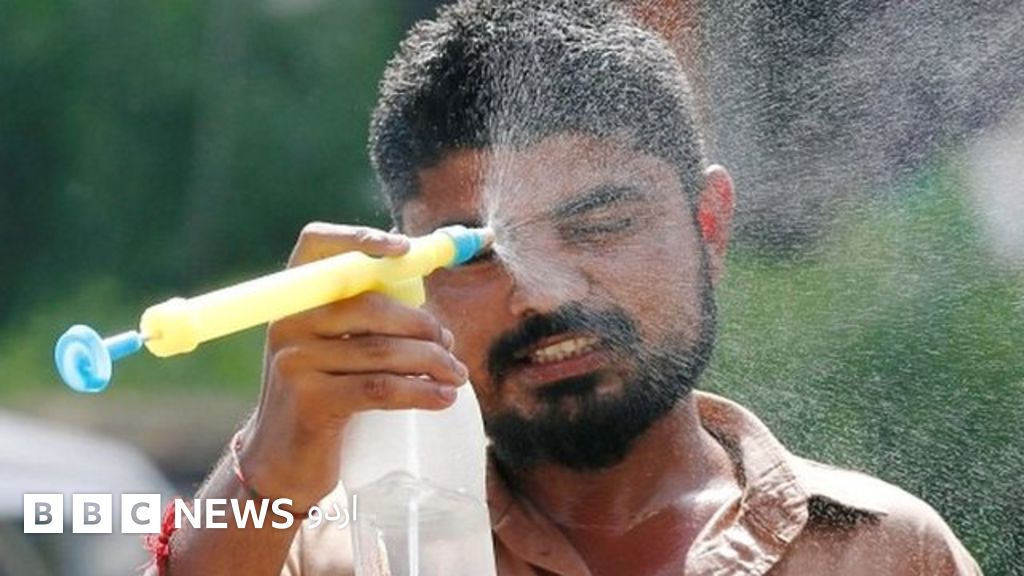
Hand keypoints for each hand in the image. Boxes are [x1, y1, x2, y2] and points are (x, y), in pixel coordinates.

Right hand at [238, 223, 467, 509]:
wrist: (282, 462)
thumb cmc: (323, 397)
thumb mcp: (332, 349)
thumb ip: (365, 319)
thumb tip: (431, 305)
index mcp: (295, 301)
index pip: (316, 244)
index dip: (359, 237)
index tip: (405, 249)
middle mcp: (288, 324)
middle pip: (371, 306)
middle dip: (423, 326)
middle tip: (450, 347)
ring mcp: (295, 362)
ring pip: (383, 351)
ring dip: (433, 363)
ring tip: (456, 376)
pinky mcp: (311, 402)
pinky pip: (380, 388)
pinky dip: (421, 392)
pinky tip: (443, 399)